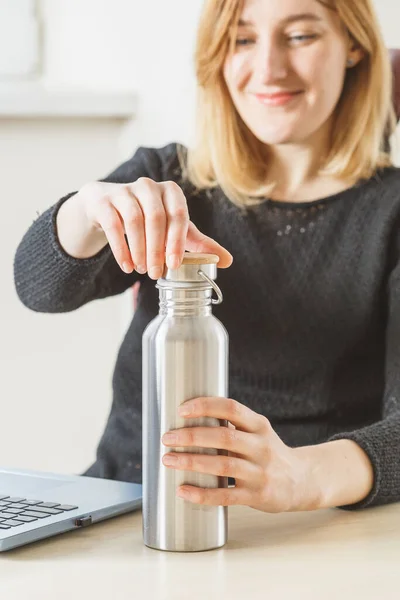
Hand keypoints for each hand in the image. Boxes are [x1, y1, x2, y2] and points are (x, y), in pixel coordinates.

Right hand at [77, 178, 232, 276]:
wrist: (107, 207)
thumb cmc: (147, 219)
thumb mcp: (173, 229)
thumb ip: (198, 243)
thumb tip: (228, 261)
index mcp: (170, 191)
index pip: (178, 214)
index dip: (176, 241)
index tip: (174, 265)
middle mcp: (148, 186)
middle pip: (156, 217)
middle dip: (156, 249)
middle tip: (155, 274)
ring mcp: (124, 191)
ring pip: (134, 220)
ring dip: (138, 249)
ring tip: (140, 270)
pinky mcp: (104, 201)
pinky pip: (113, 225)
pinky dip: (121, 248)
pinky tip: (126, 265)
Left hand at [162, 397, 313, 512]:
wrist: (302, 481)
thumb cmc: (268, 453)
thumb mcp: (258, 432)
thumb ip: (232, 425)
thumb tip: (188, 419)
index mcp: (259, 425)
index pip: (231, 408)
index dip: (205, 406)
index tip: (181, 409)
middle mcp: (261, 446)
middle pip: (223, 436)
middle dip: (191, 436)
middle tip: (167, 437)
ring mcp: (260, 472)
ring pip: (223, 465)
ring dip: (191, 462)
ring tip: (168, 460)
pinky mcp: (258, 496)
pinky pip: (226, 495)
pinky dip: (202, 494)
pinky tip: (182, 491)